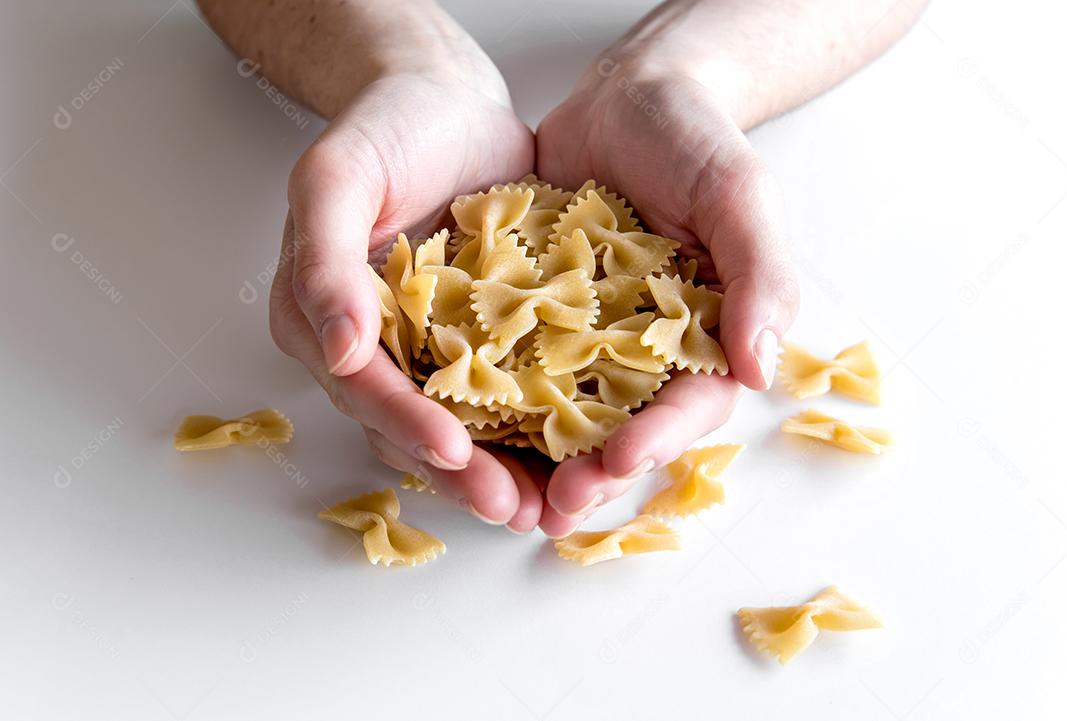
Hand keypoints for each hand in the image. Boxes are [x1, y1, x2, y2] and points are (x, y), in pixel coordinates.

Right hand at [270, 60, 545, 530]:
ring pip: (464, 423)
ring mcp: (434, 348)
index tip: (453, 448)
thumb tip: (335, 349)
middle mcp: (377, 347)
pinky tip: (576, 456)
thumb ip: (324, 259)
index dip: (405, 422)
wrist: (447, 101)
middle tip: (510, 509)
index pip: (364, 387)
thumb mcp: (338, 176)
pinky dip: (539, 429)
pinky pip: (511, 392)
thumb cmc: (386, 128)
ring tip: (547, 509)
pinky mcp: (487, 338)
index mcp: (327, 319)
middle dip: (462, 471)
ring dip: (504, 470)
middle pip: (413, 424)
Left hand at [532, 61, 799, 536]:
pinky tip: (456, 425)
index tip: (620, 459)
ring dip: (535, 459)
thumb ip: (759, 277)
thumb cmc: (695, 139)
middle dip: (589, 471)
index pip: (689, 404)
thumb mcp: (737, 195)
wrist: (627, 96)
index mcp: (704, 334)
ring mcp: (586, 336)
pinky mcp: (534, 316)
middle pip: (621, 427)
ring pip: (562, 413)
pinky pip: (511, 365)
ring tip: (501, 495)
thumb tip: (762, 369)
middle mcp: (644, 348)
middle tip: (552, 507)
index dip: (658, 438)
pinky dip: (489, 398)